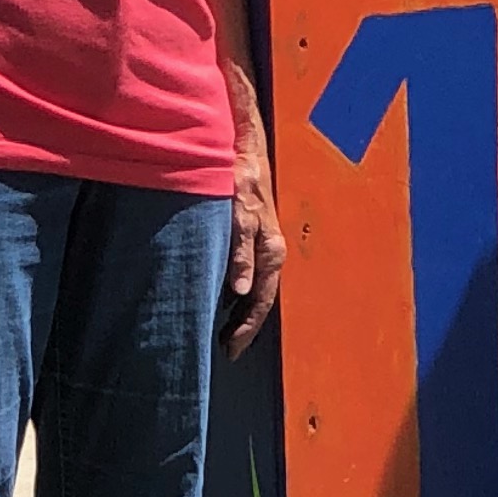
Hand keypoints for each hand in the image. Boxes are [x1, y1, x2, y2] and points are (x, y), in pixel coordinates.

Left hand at [225, 123, 284, 355]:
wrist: (244, 147)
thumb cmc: (240, 178)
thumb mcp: (238, 215)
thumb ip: (240, 253)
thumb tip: (241, 292)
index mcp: (270, 251)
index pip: (261, 300)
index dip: (247, 327)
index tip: (231, 349)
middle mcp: (271, 251)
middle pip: (261, 298)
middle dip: (246, 326)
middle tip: (228, 349)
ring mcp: (264, 244)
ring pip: (256, 287)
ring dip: (243, 311)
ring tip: (226, 332)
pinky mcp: (255, 235)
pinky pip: (251, 273)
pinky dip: (240, 292)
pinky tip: (227, 298)